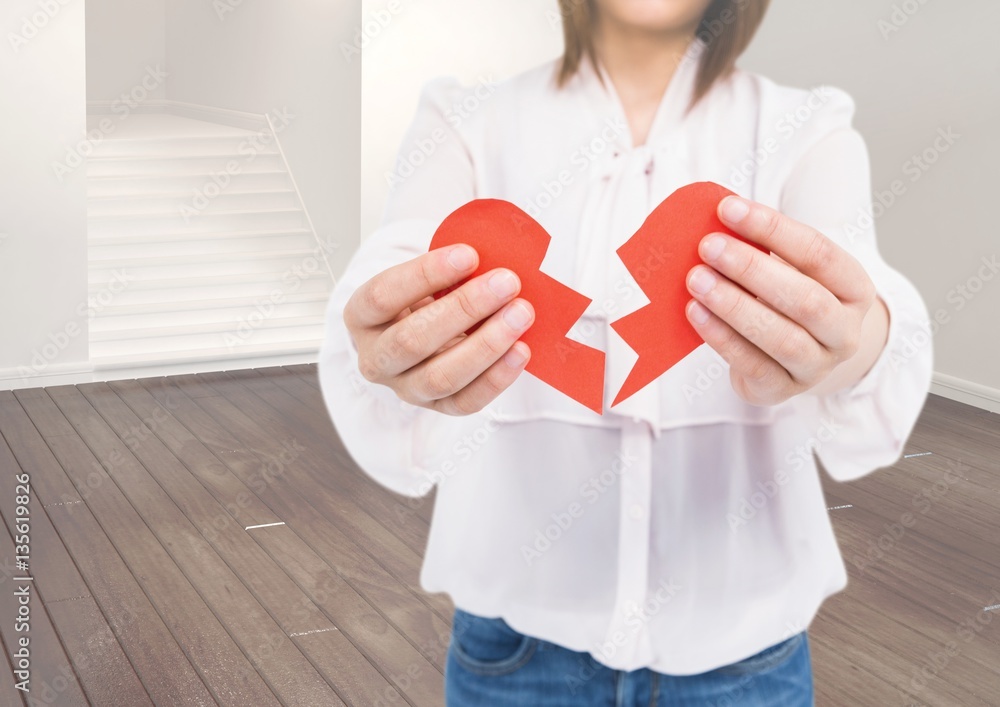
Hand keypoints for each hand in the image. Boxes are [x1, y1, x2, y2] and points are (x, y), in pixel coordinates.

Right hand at [343, 244, 534, 414]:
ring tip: (520, 315)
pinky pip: (465, 402)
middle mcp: (375, 358)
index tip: (469, 255)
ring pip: (439, 377)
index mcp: (362, 317)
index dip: (426, 274)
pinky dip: (496, 378)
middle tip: (506, 283)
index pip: (383, 296)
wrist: (425, 334)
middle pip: (412, 340)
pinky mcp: (435, 408)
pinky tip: (520, 351)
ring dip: (486, 345)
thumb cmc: (425, 299)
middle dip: (465, 308)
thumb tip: (491, 265)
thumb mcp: (424, 279)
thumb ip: (449, 271)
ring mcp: (404, 388)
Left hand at [684, 195, 880, 405]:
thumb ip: (761, 248)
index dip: (772, 229)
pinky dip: (721, 337)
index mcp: (854, 289)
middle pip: (804, 298)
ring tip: (696, 279)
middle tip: (708, 246)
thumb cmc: (785, 300)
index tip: (728, 209)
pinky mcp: (783, 390)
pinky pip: (753, 364)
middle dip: (751, 269)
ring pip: (781, 336)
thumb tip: (718, 218)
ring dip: (733, 305)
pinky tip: (695, 313)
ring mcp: (818, 366)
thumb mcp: (787, 270)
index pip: (819, 253)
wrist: (792, 359)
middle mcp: (845, 331)